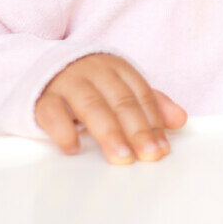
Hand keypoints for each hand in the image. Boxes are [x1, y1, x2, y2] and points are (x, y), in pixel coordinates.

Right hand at [35, 53, 187, 164]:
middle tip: (148, 154)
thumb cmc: (90, 83)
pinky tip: (75, 148)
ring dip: (109, 132)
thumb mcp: (121, 88)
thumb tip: (180, 119)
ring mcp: (67, 83)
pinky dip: (64, 131)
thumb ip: (151, 103)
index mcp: (117, 68)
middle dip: (137, 129)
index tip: (162, 147)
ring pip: (91, 106)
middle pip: (120, 100)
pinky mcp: (42, 99)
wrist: (44, 69)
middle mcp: (94, 72)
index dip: (154, 121)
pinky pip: (52, 113)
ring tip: (121, 156)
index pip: (141, 94)